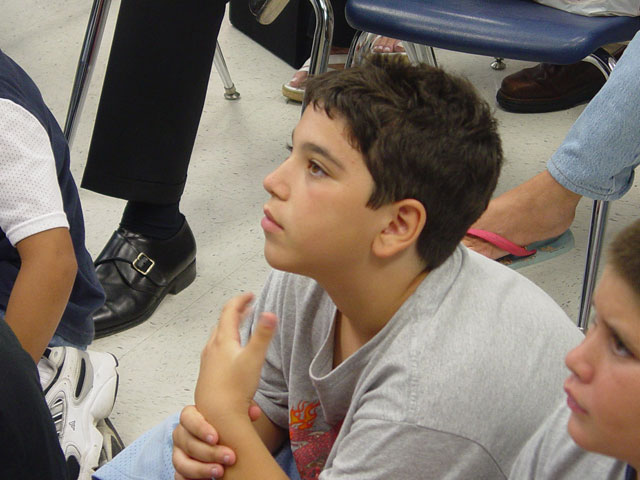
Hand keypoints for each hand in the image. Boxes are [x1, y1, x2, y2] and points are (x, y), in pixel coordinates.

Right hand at [173, 403, 262, 478]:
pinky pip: (179, 476)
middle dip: (209, 452)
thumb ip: (242, 410)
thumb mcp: (233, 414)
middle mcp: (181, 434)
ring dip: (201, 469)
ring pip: (181, 462)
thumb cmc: (224, 425)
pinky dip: (190, 479)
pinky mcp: (181, 468)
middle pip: (188, 442)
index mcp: (190, 417)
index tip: (216, 438)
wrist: (220, 440)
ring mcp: (179, 452)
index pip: (187, 417)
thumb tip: (254, 412)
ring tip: (221, 472)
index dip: (200, 428)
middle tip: (230, 457)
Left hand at [194, 292, 277, 428]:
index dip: (241, 300)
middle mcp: (212, 348)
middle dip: (236, 312)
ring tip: (241, 327)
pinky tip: (233, 355)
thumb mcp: (254, 358)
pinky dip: (226, 343)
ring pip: (218, 337)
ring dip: (230, 327)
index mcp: (222, 340)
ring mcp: (208, 361)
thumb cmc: (234, 389)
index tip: (250, 295)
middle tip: (248, 308)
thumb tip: (270, 314)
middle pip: (223, 322)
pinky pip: (216, 351)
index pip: (229, 311)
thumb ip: (263, 335)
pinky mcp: (208, 374)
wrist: (218, 417)